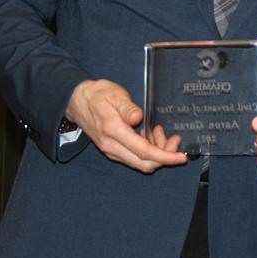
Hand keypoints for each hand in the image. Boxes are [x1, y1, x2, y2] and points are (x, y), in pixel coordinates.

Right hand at [66, 79, 187, 172]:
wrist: (76, 101)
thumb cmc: (97, 95)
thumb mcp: (115, 94)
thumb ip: (128, 107)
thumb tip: (138, 118)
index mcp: (113, 131)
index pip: (143, 151)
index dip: (165, 156)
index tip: (180, 157)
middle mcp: (111, 146)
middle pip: (144, 163)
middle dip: (165, 156)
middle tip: (174, 139)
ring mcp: (111, 150)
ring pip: (140, 162)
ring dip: (156, 152)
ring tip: (159, 131)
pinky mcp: (112, 150)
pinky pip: (133, 158)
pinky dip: (147, 151)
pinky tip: (149, 135)